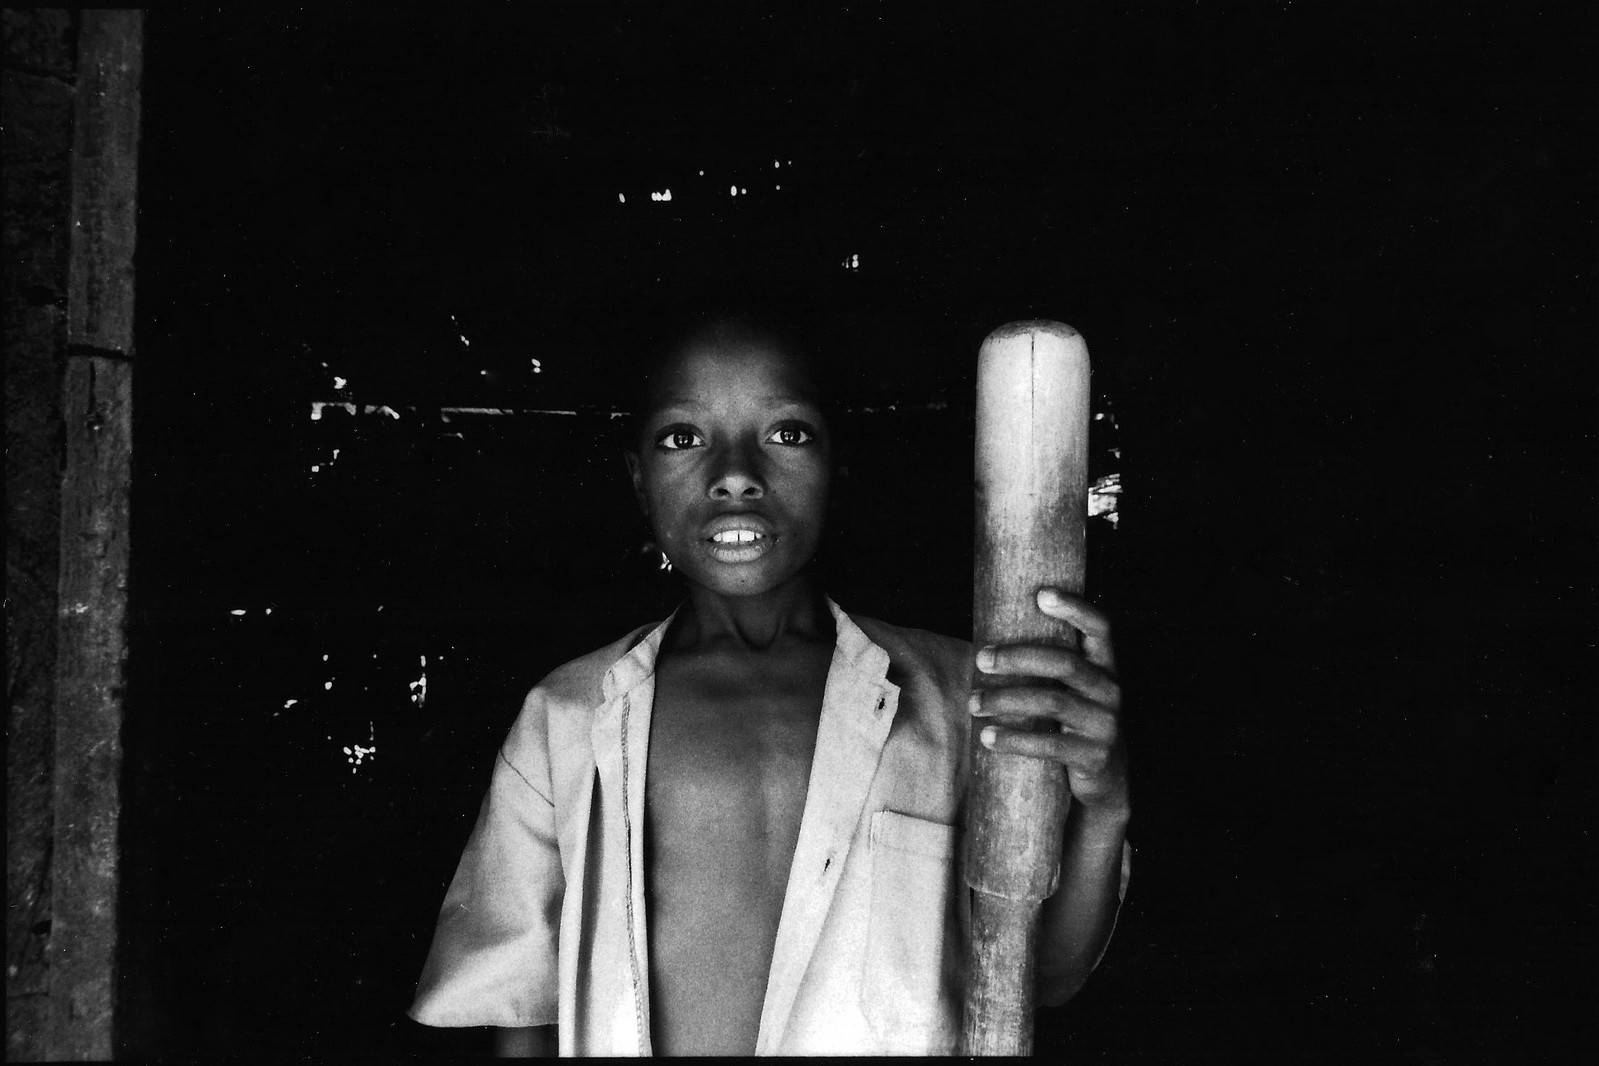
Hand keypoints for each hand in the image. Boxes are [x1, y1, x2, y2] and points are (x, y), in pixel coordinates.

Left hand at [969, 588, 1127, 811]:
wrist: (1105, 783)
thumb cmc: (1073, 725)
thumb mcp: (1072, 692)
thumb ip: (1049, 667)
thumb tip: (987, 643)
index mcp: (1106, 667)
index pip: (1100, 627)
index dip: (1076, 608)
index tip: (1042, 594)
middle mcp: (1111, 691)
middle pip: (1064, 663)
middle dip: (1018, 658)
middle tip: (980, 660)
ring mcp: (1106, 725)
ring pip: (1052, 703)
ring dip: (1006, 700)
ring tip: (973, 703)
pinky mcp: (1094, 756)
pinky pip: (1051, 745)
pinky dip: (1014, 740)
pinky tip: (987, 738)